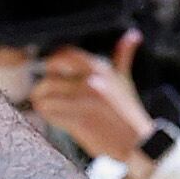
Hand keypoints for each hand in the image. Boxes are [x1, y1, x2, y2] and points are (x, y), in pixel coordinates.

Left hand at [29, 34, 156, 162]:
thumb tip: (133, 34)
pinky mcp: (76, 120)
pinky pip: (48, 112)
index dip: (53, 63)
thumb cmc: (129, 113)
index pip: (64, 55)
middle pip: (49, 76)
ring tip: (49, 108)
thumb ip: (124, 56)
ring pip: (44, 95)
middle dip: (43, 87)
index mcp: (101, 68)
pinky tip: (55, 118)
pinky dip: (47, 116)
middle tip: (46, 94)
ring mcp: (83, 101)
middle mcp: (91, 80)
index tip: (51, 73)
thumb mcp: (125, 81)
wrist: (137, 144)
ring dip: (42, 103)